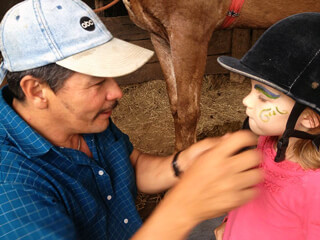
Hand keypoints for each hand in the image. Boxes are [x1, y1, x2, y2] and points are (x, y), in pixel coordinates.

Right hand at [132, 130, 261, 239]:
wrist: (185, 203)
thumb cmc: (191, 180)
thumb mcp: (199, 157)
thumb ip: (216, 146)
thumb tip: (230, 137)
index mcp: (216, 155)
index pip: (241, 138)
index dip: (249, 137)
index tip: (250, 140)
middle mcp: (225, 168)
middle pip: (254, 156)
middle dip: (254, 155)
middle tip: (250, 158)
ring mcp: (232, 185)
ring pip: (258, 174)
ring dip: (254, 172)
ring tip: (247, 173)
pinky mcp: (236, 200)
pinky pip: (254, 191)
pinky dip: (250, 188)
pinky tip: (243, 186)